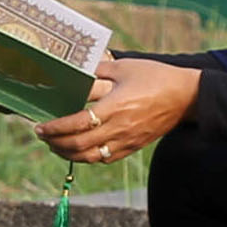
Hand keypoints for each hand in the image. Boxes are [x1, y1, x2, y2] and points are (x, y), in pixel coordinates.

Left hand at [36, 57, 199, 167]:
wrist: (186, 96)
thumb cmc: (155, 77)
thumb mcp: (124, 68)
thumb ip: (98, 73)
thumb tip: (75, 77)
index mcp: (115, 106)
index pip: (77, 123)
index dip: (55, 128)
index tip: (40, 126)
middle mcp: (119, 128)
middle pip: (79, 145)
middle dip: (55, 143)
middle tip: (42, 136)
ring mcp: (127, 140)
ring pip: (90, 157)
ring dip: (68, 154)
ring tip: (55, 145)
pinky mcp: (133, 147)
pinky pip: (106, 158)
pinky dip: (88, 157)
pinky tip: (79, 150)